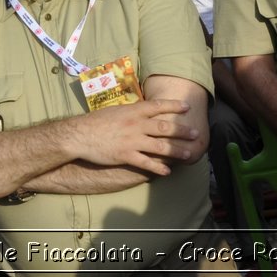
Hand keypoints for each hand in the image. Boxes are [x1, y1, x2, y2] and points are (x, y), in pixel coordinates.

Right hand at [80, 99, 199, 175]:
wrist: (79, 135)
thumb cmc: (96, 121)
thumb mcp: (116, 110)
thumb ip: (132, 111)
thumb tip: (144, 110)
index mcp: (133, 111)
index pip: (158, 106)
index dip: (174, 106)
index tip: (187, 108)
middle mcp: (136, 124)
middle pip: (165, 127)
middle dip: (182, 130)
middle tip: (196, 133)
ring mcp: (132, 141)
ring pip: (160, 146)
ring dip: (177, 150)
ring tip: (189, 154)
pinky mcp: (126, 155)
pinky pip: (146, 163)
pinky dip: (158, 168)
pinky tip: (167, 171)